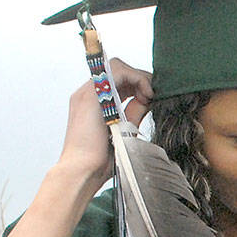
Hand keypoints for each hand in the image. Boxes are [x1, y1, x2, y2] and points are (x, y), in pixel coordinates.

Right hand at [53, 59, 153, 191]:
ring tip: (149, 96)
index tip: (150, 101)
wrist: (84, 171)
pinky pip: (118, 71)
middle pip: (119, 70)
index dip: (138, 85)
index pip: (118, 80)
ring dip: (140, 78)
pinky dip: (137, 78)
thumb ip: (133, 114)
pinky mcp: (92, 94)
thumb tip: (149, 100)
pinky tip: (146, 95)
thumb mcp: (125, 130)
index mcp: (95, 102)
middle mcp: (89, 93)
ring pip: (118, 66)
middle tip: (152, 97)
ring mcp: (88, 92)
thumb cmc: (102, 159)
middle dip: (141, 80)